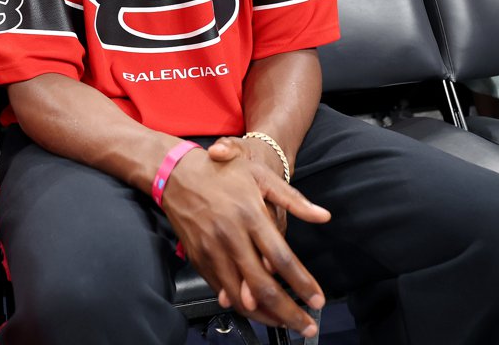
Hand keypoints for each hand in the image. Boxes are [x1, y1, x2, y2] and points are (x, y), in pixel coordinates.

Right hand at [161, 149, 329, 336]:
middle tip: (307, 326)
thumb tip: (323, 216)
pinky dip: (241, 306)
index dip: (302, 283)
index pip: (282, 258)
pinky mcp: (198, 259)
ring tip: (286, 323)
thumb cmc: (218, 172)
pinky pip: (222, 290)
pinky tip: (257, 311)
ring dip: (266, 316)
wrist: (174, 174)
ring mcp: (211, 250)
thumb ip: (293, 199)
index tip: (317, 299)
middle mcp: (230, 237)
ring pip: (241, 296)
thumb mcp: (259, 176)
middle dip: (289, 313)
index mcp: (249, 215)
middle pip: (263, 286)